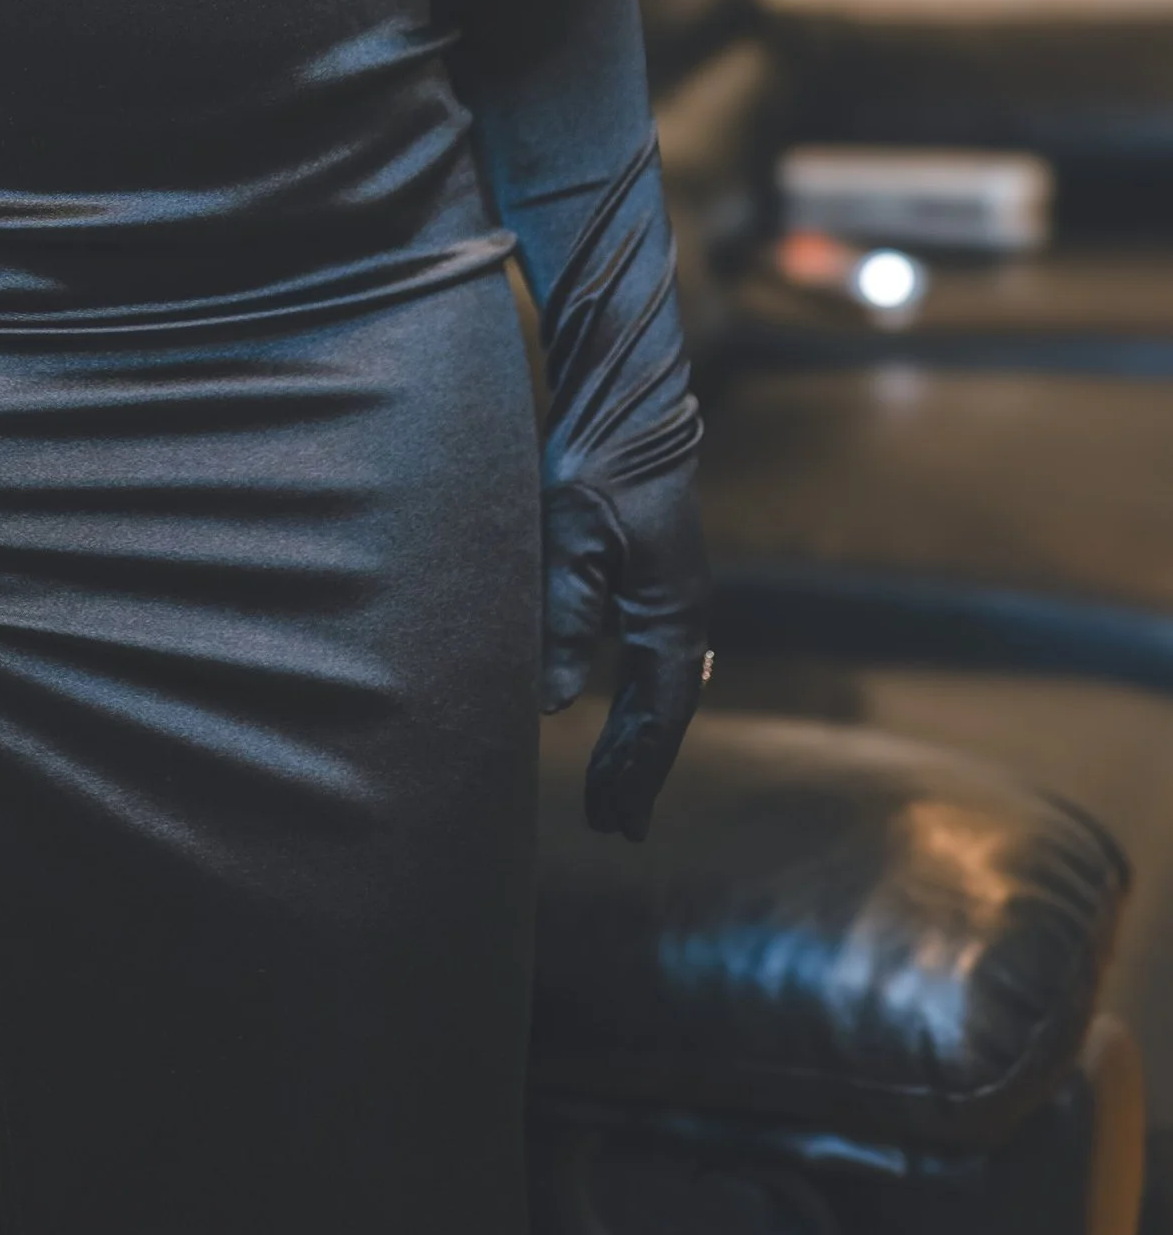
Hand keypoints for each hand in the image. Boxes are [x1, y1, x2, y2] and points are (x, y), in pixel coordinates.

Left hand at [541, 453, 708, 843]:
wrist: (626, 408)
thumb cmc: (597, 468)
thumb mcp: (571, 543)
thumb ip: (565, 621)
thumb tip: (551, 704)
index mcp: (671, 613)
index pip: (659, 715)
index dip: (636, 771)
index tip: (614, 820)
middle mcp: (682, 614)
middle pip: (664, 714)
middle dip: (638, 771)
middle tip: (612, 826)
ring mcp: (673, 598)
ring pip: (659, 691)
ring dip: (638, 742)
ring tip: (612, 791)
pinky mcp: (655, 582)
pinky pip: (650, 662)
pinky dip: (636, 702)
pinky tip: (618, 719)